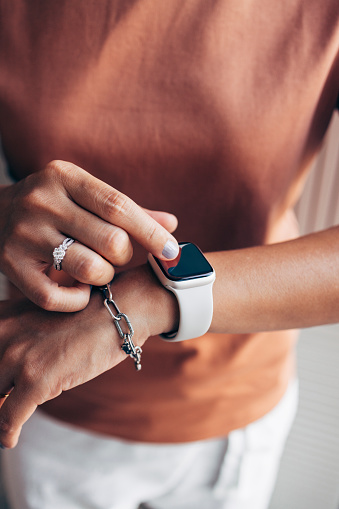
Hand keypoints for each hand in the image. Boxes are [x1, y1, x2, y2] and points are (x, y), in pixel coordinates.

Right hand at [0, 160, 178, 311]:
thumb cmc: (56, 207)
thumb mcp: (86, 196)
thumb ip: (128, 210)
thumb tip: (171, 225)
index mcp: (64, 176)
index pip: (119, 206)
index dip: (151, 232)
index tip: (172, 251)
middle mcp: (41, 202)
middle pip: (111, 241)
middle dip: (124, 255)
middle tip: (115, 254)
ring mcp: (23, 234)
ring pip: (90, 269)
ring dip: (104, 276)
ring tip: (96, 269)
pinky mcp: (10, 265)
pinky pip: (57, 297)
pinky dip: (77, 299)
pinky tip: (78, 288)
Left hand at [0, 264, 178, 447]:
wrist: (118, 313)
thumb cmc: (83, 315)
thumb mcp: (38, 317)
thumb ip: (13, 337)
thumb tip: (2, 378)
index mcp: (1, 317)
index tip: (2, 388)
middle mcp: (2, 333)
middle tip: (7, 401)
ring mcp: (18, 356)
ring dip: (0, 413)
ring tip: (7, 422)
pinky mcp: (35, 379)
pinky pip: (6, 419)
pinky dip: (5, 434)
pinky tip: (10, 440)